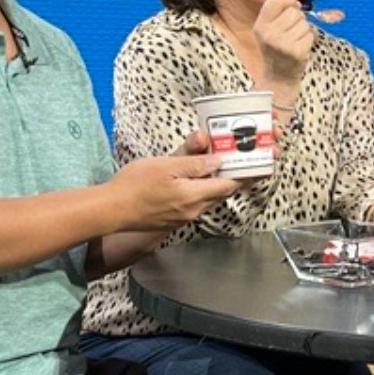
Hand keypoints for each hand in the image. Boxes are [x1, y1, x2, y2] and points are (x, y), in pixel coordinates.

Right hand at [109, 131, 242, 229]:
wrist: (111, 210)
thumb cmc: (133, 186)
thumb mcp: (165, 165)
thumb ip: (192, 162)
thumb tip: (216, 159)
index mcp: (195, 196)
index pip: (231, 184)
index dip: (248, 173)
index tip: (262, 163)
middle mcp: (194, 209)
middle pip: (222, 190)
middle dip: (234, 174)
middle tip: (241, 157)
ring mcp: (184, 216)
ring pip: (209, 195)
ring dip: (216, 180)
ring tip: (219, 162)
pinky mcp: (174, 217)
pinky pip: (195, 200)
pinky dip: (201, 187)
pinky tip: (194, 176)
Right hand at [252, 0, 315, 91]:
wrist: (279, 76)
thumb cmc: (276, 48)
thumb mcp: (270, 26)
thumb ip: (275, 4)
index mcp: (260, 25)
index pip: (276, 1)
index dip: (288, 1)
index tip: (292, 7)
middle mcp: (268, 34)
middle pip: (294, 12)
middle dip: (297, 19)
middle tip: (291, 31)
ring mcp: (282, 44)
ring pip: (304, 23)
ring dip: (303, 30)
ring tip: (294, 40)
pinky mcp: (296, 52)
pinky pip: (309, 35)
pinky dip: (308, 40)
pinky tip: (299, 48)